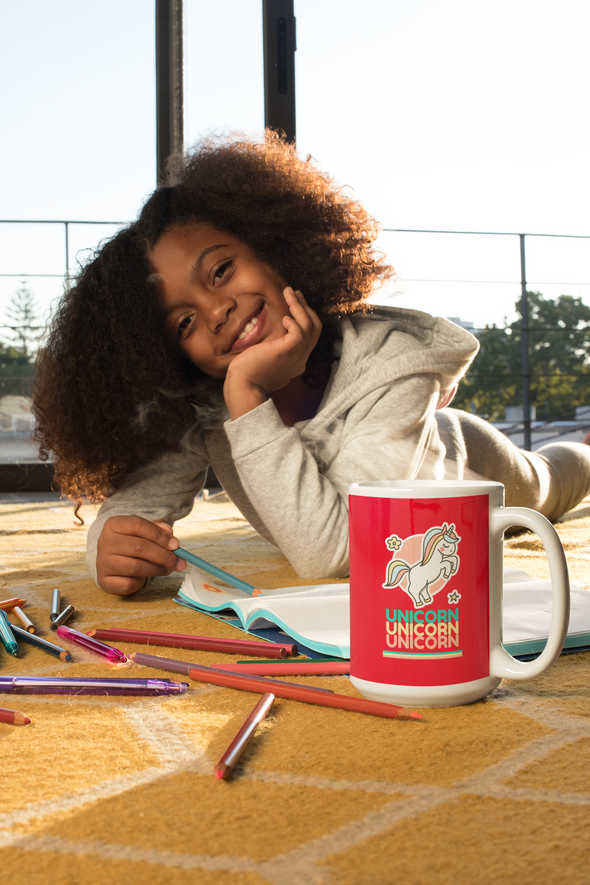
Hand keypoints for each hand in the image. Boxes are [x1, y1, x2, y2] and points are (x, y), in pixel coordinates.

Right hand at [96, 516, 185, 594]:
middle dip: (164, 555)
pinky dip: (141, 582)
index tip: (176, 545)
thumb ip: (157, 529)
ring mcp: (102, 562)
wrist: (110, 561)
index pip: (138, 525)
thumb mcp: (143, 532)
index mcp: (113, 524)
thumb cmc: (131, 543)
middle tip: (180, 562)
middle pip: (139, 547)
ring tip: (168, 569)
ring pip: (136, 567)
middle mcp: (104, 542)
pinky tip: (146, 578)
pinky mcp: (104, 580)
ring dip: (157, 569)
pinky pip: (129, 583)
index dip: (160, 535)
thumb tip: (169, 532)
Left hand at [224, 288, 321, 418]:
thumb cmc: (248, 375)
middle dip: (306, 307)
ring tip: (289, 292)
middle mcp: (301, 358)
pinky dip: (294, 320)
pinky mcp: (286, 351)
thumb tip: (271, 340)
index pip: (310, 335)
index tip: (295, 304)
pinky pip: (300, 332)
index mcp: (297, 361)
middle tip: (295, 293)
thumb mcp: (266, 360)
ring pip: (309, 326)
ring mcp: (296, 356)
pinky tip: (284, 317)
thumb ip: (273, 351)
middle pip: (315, 328)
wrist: (243, 387)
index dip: (305, 317)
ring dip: (300, 306)